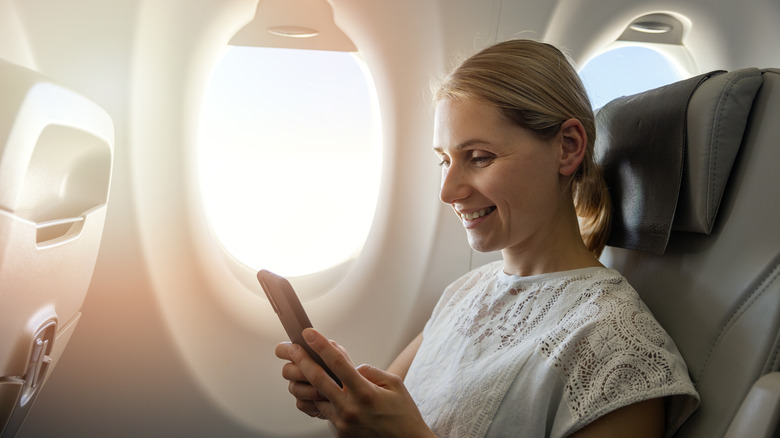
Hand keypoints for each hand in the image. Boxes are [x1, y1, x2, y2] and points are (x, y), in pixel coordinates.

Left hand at [276, 328, 434, 437]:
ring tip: (301, 368)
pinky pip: (325, 412)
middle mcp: (350, 408)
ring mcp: (343, 422)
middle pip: (318, 379)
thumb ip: (371, 372)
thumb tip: (353, 368)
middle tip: (293, 348)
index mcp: (365, 392)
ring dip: (308, 382)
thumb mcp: (394, 385)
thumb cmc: (404, 414)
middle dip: (302, 360)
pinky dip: (322, 399)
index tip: (310, 334)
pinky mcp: (341, 433)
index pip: (338, 363)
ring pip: (317, 397)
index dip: (321, 346)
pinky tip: (321, 391)